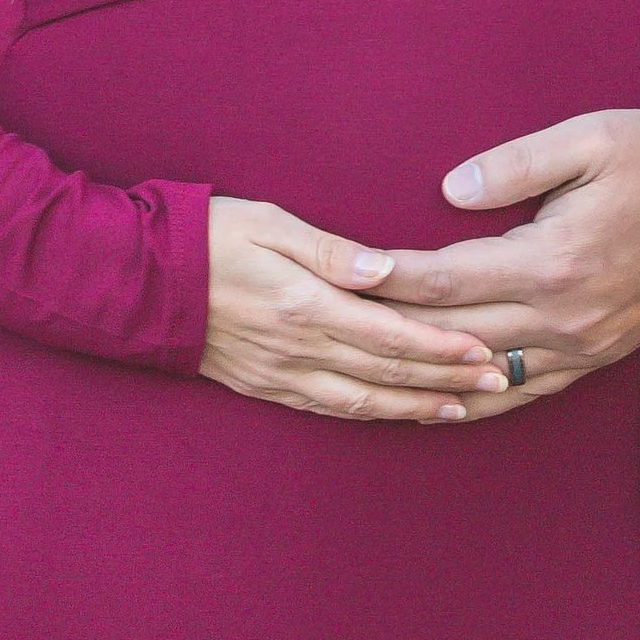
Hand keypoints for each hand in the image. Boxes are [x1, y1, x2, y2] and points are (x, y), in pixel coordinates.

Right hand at [198, 197, 508, 423]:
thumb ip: (332, 250)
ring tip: (462, 407)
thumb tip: (387, 269)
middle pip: (387, 375)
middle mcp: (299, 350)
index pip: (391, 336)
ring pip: (363, 403)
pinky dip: (371, 416)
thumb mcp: (270, 222)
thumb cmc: (210, 238)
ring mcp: (282, 375)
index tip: (485, 349)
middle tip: (497, 379)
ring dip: (416, 407)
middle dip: (446, 379)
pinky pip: (329, 410)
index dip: (442, 347)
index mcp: (305, 306)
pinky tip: (396, 415)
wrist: (142, 282)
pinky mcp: (267, 387)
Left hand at [366, 110, 639, 406]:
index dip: (389, 278)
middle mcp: (563, 317)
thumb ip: (514, 166)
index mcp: (551, 261)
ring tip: (372, 380)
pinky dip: (482, 399)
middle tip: (333, 329)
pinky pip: (530, 391)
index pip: (446, 279)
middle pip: (454, 333)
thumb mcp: (588, 139)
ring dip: (429, 377)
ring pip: (488, 376)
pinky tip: (448, 401)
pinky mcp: (601, 356)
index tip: (343, 274)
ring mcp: (584, 346)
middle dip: (391, 331)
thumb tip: (450, 190)